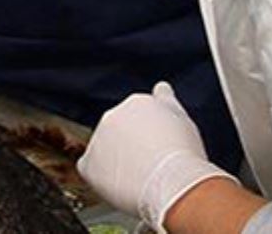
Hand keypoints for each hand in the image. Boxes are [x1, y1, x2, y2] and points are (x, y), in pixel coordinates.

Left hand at [76, 83, 234, 230]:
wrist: (171, 181)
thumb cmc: (182, 153)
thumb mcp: (182, 118)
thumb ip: (167, 101)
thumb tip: (161, 88)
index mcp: (137, 102)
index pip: (136, 116)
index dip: (147, 136)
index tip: (156, 148)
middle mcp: (113, 115)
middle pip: (119, 133)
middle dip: (130, 147)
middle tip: (151, 165)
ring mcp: (99, 139)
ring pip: (104, 151)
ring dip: (115, 162)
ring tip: (140, 178)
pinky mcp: (89, 163)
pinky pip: (90, 170)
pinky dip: (101, 178)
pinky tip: (119, 185)